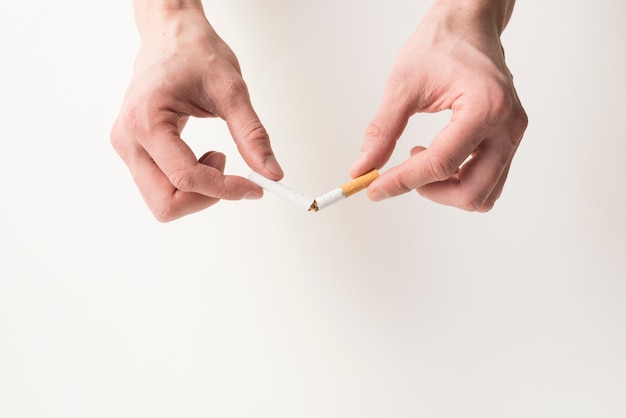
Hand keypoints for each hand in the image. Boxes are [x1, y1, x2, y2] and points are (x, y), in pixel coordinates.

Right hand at [111, 4, 282, 220]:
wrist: (171, 33)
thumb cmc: (193, 51)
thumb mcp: (231, 90)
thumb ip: (252, 134)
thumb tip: (271, 172)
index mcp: (145, 121)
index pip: (187, 178)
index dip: (226, 189)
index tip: (255, 187)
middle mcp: (127, 139)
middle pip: (165, 204)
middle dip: (206, 199)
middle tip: (232, 176)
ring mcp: (127, 147)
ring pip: (162, 201)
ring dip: (197, 192)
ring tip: (215, 157)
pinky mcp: (134, 151)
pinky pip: (161, 187)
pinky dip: (189, 184)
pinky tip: (202, 157)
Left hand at [350, 1, 526, 211]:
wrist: (469, 24)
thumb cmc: (441, 44)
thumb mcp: (403, 85)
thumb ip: (382, 131)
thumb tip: (363, 167)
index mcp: (485, 107)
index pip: (442, 163)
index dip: (403, 181)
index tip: (374, 188)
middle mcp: (508, 125)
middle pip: (472, 192)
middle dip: (431, 192)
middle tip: (400, 175)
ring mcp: (513, 134)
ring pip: (483, 193)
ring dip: (447, 190)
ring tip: (420, 160)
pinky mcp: (509, 138)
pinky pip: (488, 179)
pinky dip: (459, 181)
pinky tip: (437, 156)